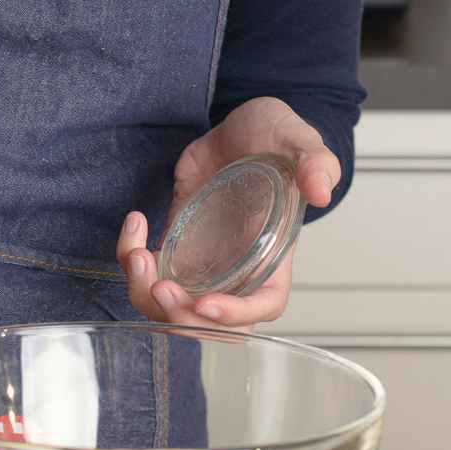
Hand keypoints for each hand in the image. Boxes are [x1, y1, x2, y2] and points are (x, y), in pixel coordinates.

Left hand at [116, 97, 341, 331]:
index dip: (234, 316)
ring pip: (171, 304)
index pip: (261, 306)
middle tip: (161, 287)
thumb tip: (320, 190)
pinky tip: (135, 223)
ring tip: (137, 254)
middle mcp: (237, 266)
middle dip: (180, 316)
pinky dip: (129, 256)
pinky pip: (148, 269)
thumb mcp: (301, 141)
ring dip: (145, 293)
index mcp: (273, 254)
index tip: (206, 304)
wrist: (243, 127)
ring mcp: (203, 258)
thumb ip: (316, 163)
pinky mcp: (177, 241)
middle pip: (209, 322)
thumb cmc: (278, 138)